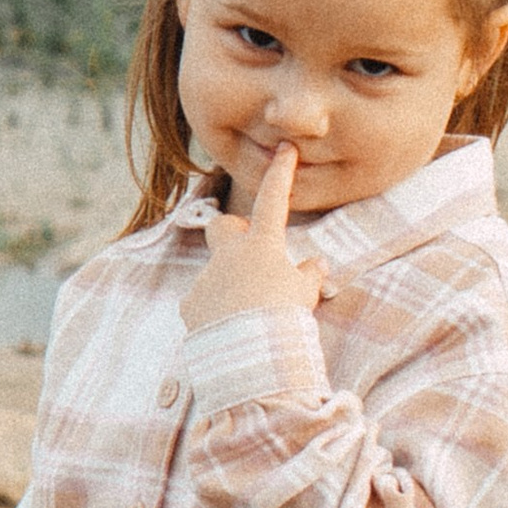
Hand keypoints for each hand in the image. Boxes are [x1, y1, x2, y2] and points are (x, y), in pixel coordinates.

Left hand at [179, 144, 330, 330]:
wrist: (251, 357)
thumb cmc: (284, 321)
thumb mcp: (304, 296)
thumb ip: (308, 275)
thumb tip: (317, 263)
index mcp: (262, 247)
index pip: (273, 200)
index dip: (280, 174)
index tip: (285, 151)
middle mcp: (228, 256)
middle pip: (222, 226)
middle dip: (233, 233)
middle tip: (251, 254)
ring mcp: (206, 279)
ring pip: (218, 275)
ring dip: (232, 290)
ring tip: (250, 321)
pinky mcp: (190, 305)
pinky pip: (204, 304)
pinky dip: (216, 314)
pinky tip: (229, 333)